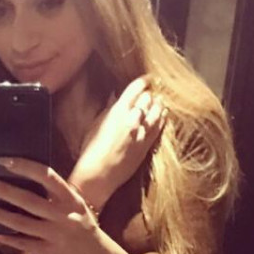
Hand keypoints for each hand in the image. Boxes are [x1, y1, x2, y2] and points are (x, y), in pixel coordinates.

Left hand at [0, 158, 109, 253]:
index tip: (3, 161)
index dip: (23, 166)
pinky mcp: (49, 252)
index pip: (45, 176)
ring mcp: (55, 234)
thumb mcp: (77, 209)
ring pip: (19, 222)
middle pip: (27, 199)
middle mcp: (62, 215)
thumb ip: (57, 197)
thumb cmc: (84, 231)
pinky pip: (22, 243)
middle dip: (1, 189)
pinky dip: (5, 238)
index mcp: (70, 199)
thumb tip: (28, 183)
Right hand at [73, 75, 168, 197]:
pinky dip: (161, 119)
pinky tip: (163, 115)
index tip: (149, 78)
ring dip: (159, 105)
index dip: (145, 81)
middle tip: (153, 90)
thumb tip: (115, 97)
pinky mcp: (146, 147)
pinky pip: (158, 129)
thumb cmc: (90, 150)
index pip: (136, 89)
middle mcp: (133, 119)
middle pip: (148, 99)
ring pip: (156, 113)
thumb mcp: (95, 125)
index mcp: (118, 110)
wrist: (97, 175)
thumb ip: (107, 109)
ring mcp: (141, 133)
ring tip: (160, 101)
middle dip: (150, 94)